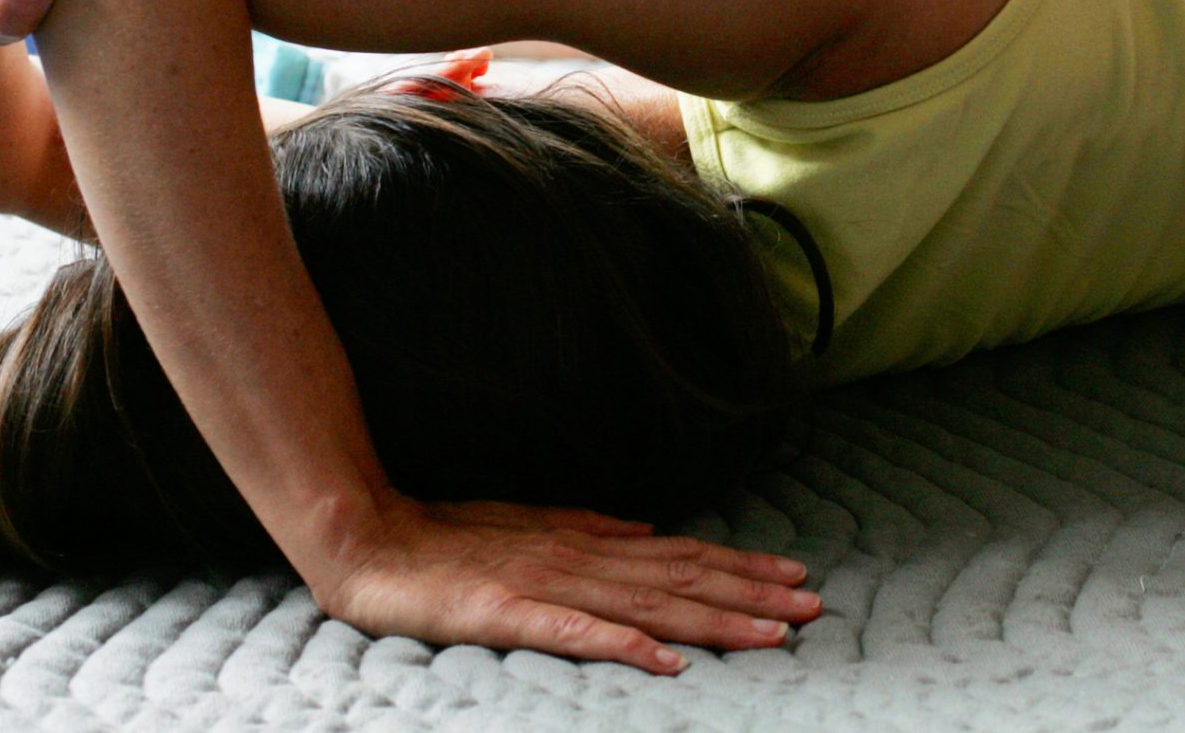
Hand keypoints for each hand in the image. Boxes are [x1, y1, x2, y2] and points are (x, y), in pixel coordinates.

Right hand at [313, 495, 821, 673]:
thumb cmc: (449, 537)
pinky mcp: (510, 611)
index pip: (683, 556)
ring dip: (715, 619)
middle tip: (813, 606)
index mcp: (588, 540)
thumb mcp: (532, 524)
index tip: (796, 579)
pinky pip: (577, 632)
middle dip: (752, 594)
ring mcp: (549, 583)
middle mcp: (581, 557)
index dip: (743, 568)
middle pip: (682, 579)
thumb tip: (650, 529)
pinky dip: (626, 646)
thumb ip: (592, 528)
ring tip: (770, 633)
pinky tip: (667, 660)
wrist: (371, 538)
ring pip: (649, 604)